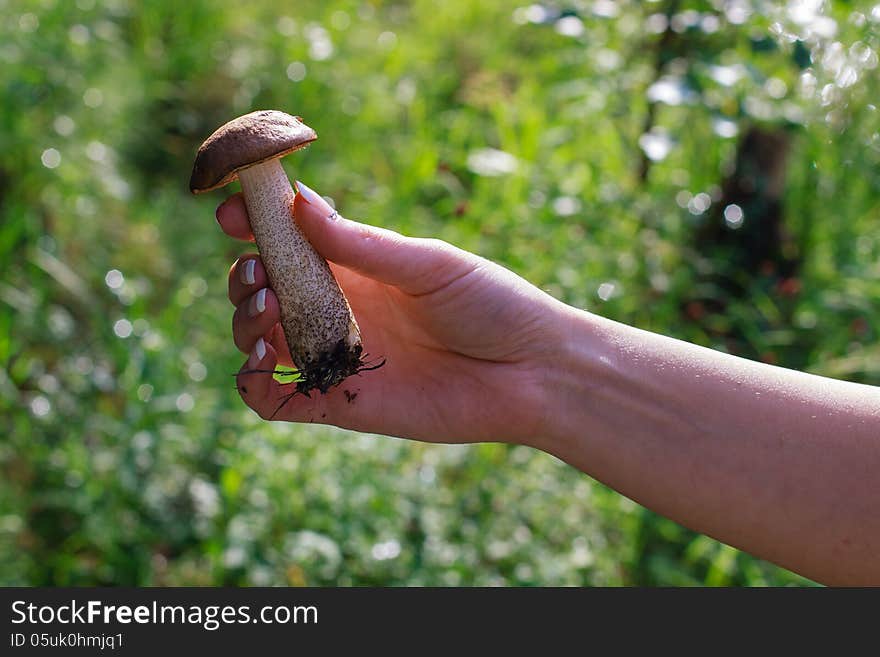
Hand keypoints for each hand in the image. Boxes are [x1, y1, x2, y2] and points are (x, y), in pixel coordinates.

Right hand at [216, 182, 564, 444]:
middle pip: (266, 289)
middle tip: (259, 274)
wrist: (532, 373)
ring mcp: (336, 356)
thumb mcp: (428, 264)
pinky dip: (251, 386)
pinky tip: (256, 365)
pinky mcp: (340, 403)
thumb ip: (362, 242)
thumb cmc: (491, 305)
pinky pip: (276, 401)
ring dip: (245, 323)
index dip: (255, 224)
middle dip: (246, 277)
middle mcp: (340, 309)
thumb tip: (298, 200)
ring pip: (262, 340)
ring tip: (267, 313)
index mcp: (359, 266)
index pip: (290, 241)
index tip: (231, 212)